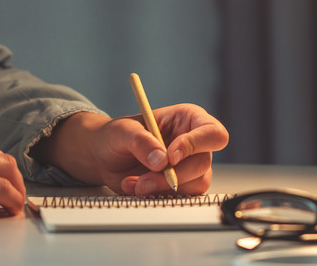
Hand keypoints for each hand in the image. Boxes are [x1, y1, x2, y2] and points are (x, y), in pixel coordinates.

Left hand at [94, 104, 228, 195]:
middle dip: (173, 175)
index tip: (170, 156)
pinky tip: (137, 187)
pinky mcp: (181, 185)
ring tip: (135, 182)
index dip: (196, 145)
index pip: (211, 132)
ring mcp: (189, 165)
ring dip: (163, 187)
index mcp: (188, 119)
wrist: (105, 157)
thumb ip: (141, 141)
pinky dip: (157, 195)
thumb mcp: (123, 131)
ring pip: (195, 183)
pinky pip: (181, 197)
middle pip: (203, 162)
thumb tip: (161, 161)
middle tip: (145, 179)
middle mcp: (193, 142)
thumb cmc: (117, 135)